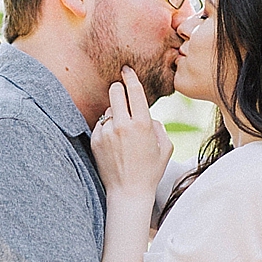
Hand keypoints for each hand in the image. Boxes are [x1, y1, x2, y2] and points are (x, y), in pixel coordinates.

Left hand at [91, 66, 171, 200]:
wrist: (128, 192)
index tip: (126, 70)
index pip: (134, 90)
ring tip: (122, 136)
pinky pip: (101, 125)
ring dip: (114, 115)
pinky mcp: (95, 140)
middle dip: (118, 89)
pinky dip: (107, 129)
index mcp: (142, 124)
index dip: (130, 76)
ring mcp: (106, 133)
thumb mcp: (165, 147)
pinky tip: (114, 144)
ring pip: (108, 110)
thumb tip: (148, 115)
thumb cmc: (150, 170)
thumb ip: (158, 125)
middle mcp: (122, 125)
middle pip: (115, 92)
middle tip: (121, 93)